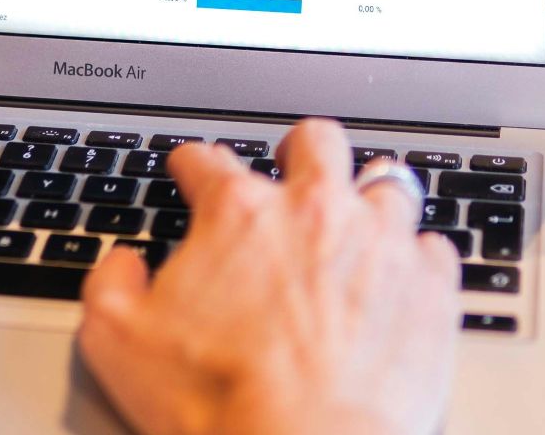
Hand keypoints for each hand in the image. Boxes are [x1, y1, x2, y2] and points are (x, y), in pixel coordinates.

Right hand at [77, 119, 461, 434]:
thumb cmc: (217, 403)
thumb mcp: (117, 341)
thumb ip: (111, 283)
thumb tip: (124, 263)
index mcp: (238, 215)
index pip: (207, 160)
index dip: (191, 163)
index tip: (191, 170)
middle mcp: (315, 211)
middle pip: (315, 141)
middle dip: (298, 149)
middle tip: (290, 170)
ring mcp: (380, 244)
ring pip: (386, 183)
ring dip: (367, 198)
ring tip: (358, 221)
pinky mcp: (430, 287)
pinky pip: (433, 247)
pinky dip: (415, 259)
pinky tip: (400, 279)